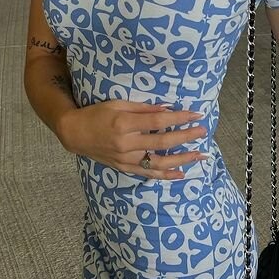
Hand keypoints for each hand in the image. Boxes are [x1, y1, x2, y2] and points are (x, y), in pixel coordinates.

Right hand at [57, 100, 207, 178]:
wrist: (75, 134)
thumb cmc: (97, 114)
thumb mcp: (118, 104)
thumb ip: (143, 108)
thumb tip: (167, 109)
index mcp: (125, 124)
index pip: (158, 121)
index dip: (179, 118)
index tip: (195, 114)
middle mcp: (126, 144)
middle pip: (162, 141)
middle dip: (186, 136)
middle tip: (203, 132)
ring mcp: (126, 159)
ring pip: (159, 162)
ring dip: (182, 159)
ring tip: (199, 155)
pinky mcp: (124, 168)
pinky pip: (148, 173)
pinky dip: (165, 174)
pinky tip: (181, 173)